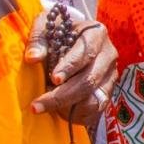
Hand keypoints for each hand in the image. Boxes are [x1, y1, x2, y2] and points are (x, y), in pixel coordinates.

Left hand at [26, 13, 118, 129]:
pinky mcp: (107, 93)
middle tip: (37, 105)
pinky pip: (96, 112)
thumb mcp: (45, 27)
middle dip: (62, 95)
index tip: (54, 78)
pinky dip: (76, 116)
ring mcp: (110, 76)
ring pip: (94, 100)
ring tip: (46, 107)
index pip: (86, 52)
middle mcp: (108, 55)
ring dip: (68, 108)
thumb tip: (33, 58)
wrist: (71, 39)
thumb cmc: (57, 32)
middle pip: (89, 81)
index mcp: (96, 33)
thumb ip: (38, 40)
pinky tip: (58, 112)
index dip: (70, 66)